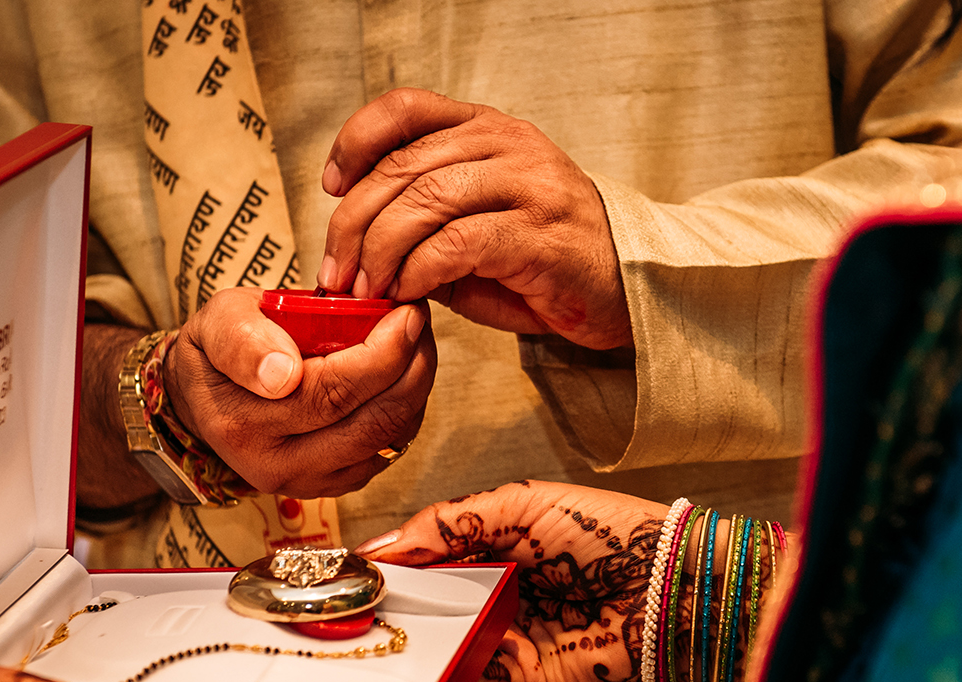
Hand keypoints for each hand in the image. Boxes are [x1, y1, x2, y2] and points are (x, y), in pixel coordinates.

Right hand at [163, 288, 435, 497]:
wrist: (207, 399)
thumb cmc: (219, 352)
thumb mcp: (216, 323)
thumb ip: (242, 340)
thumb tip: (282, 373)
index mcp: (241, 421)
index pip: (331, 392)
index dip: (383, 354)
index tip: (405, 314)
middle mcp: (273, 463)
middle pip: (369, 422)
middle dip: (411, 369)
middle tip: (418, 323)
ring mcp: (305, 481)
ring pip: (385, 441)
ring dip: (415, 390)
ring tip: (417, 344)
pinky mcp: (331, 486)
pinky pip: (386, 452)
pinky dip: (406, 412)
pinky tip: (404, 377)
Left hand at [317, 89, 632, 349]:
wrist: (630, 291)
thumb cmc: (548, 263)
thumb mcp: (479, 227)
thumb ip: (426, 222)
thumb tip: (356, 245)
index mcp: (490, 131)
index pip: (408, 108)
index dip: (356, 140)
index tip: (331, 185)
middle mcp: (510, 147)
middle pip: (403, 164)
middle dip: (353, 221)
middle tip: (335, 269)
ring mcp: (529, 187)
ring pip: (425, 201)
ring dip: (380, 251)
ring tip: (366, 289)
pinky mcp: (539, 237)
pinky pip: (457, 244)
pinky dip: (418, 271)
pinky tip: (406, 292)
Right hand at [358, 481, 666, 681]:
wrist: (671, 584)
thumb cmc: (611, 533)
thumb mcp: (522, 505)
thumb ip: (450, 521)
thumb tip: (385, 545)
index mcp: (497, 555)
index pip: (428, 565)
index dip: (395, 568)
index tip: (355, 571)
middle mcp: (499, 602)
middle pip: (431, 612)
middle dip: (401, 610)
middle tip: (365, 604)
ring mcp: (511, 646)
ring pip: (447, 650)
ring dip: (431, 638)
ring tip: (417, 619)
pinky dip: (469, 665)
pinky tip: (478, 639)